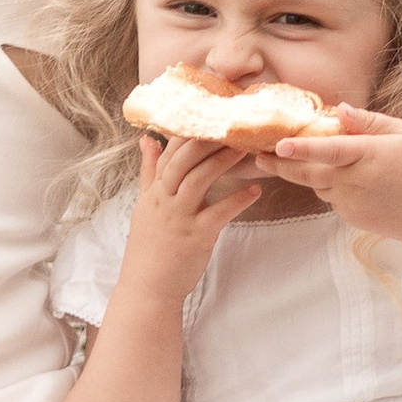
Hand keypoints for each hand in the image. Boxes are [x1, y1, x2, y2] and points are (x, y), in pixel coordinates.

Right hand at [123, 130, 264, 292]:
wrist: (147, 288)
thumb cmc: (150, 247)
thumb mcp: (145, 205)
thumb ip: (150, 171)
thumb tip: (147, 139)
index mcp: (155, 191)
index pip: (169, 151)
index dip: (189, 130)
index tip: (210, 113)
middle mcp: (164, 200)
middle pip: (183, 159)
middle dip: (208, 138)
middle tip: (233, 122)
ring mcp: (179, 218)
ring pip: (199, 180)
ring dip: (224, 161)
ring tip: (247, 148)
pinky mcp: (195, 237)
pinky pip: (219, 214)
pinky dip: (238, 200)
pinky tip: (256, 191)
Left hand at [259, 100, 401, 228]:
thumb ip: (369, 121)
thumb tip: (339, 109)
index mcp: (370, 155)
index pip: (331, 151)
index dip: (303, 149)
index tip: (279, 145)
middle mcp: (357, 180)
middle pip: (309, 172)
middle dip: (280, 165)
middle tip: (258, 156)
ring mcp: (351, 202)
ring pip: (316, 184)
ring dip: (305, 172)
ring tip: (291, 158)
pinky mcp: (348, 216)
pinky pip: (328, 196)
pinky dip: (327, 185)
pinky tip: (341, 178)